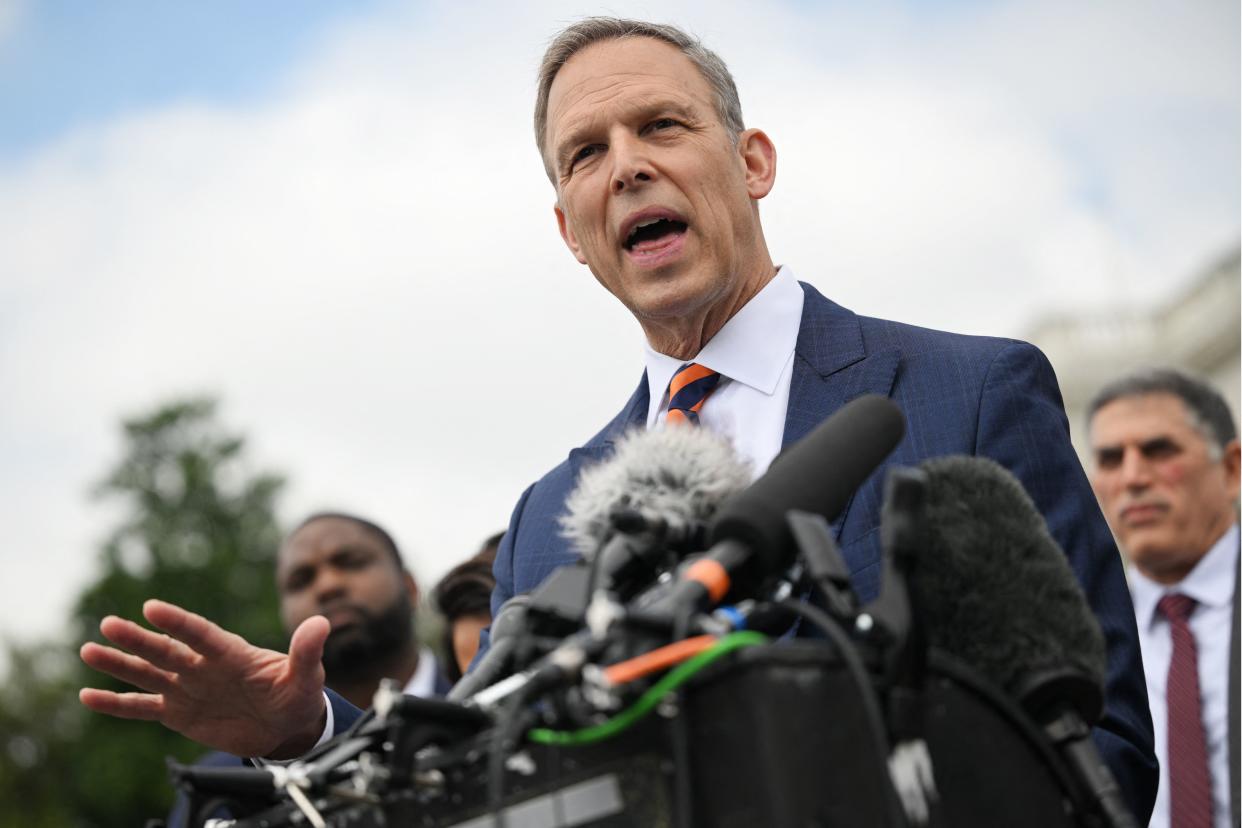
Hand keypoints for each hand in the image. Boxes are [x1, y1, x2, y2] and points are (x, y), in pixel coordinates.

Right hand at [79, 599, 329, 758]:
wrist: (285, 726)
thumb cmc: (296, 695)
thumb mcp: (306, 676)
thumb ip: (307, 652)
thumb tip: (321, 624)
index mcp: (231, 653)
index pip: (201, 634)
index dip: (178, 622)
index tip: (153, 607)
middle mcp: (203, 666)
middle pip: (166, 650)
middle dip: (138, 639)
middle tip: (109, 624)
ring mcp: (187, 688)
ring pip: (147, 673)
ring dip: (119, 663)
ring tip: (89, 650)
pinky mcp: (178, 713)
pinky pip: (142, 706)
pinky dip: (117, 703)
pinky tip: (89, 695)